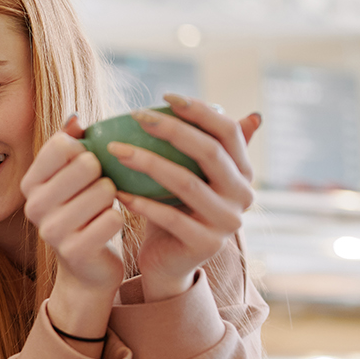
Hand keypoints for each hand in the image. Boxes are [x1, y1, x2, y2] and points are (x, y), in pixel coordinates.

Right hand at [20, 115, 124, 341]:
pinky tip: (108, 226)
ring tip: (104, 207)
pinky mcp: (74, 251)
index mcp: (30, 183)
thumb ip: (72, 144)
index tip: (88, 164)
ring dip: (114, 196)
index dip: (85, 149)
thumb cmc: (84, 212)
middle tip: (101, 189)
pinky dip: (118, 218)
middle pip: (86, 164)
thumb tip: (75, 118)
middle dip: (104, 173)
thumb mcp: (72, 178)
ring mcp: (51, 230)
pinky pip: (113, 217)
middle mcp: (34, 205)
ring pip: (104, 190)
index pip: (61, 144)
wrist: (87, 268)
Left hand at [106, 95, 257, 301]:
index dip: (200, 110)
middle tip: (137, 117)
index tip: (165, 96)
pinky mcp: (205, 245)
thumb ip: (197, 144)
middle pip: (209, 152)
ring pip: (186, 183)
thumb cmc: (174, 208)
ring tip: (115, 149)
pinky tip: (116, 190)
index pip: (228, 132)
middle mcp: (244, 196)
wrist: (168, 262)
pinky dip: (141, 202)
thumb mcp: (187, 174)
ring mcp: (227, 222)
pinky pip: (169, 217)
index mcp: (243, 172)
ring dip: (147, 162)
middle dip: (172, 129)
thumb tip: (222, 108)